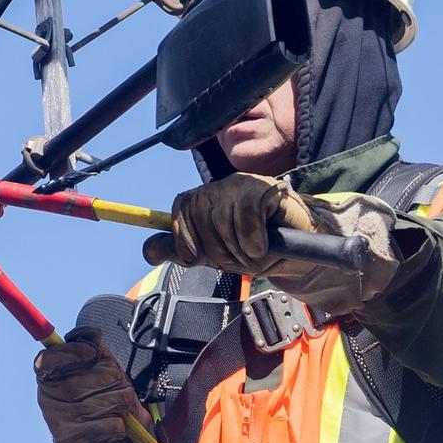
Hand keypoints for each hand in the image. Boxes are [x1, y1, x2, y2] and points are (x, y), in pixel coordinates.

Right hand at [35, 327, 157, 442]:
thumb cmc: (109, 405)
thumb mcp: (107, 372)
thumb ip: (98, 352)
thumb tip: (92, 334)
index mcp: (51, 378)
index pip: (47, 359)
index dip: (70, 353)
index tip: (91, 353)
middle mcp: (48, 399)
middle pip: (83, 377)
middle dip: (112, 381)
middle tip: (118, 390)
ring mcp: (57, 421)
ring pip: (103, 401)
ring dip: (121, 405)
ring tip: (119, 412)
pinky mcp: (71, 442)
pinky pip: (109, 424)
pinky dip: (121, 426)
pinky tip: (116, 429)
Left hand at [142, 173, 319, 276]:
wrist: (295, 256)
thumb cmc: (254, 251)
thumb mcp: (213, 255)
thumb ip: (181, 251)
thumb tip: (148, 250)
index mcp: (206, 199)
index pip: (181, 205)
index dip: (182, 234)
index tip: (193, 257)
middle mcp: (222, 187)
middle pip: (200, 214)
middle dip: (216, 249)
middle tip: (236, 259)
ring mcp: (244, 184)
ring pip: (222, 216)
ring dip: (238, 248)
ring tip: (253, 254)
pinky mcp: (267, 187)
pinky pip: (246, 213)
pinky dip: (252, 239)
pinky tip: (262, 246)